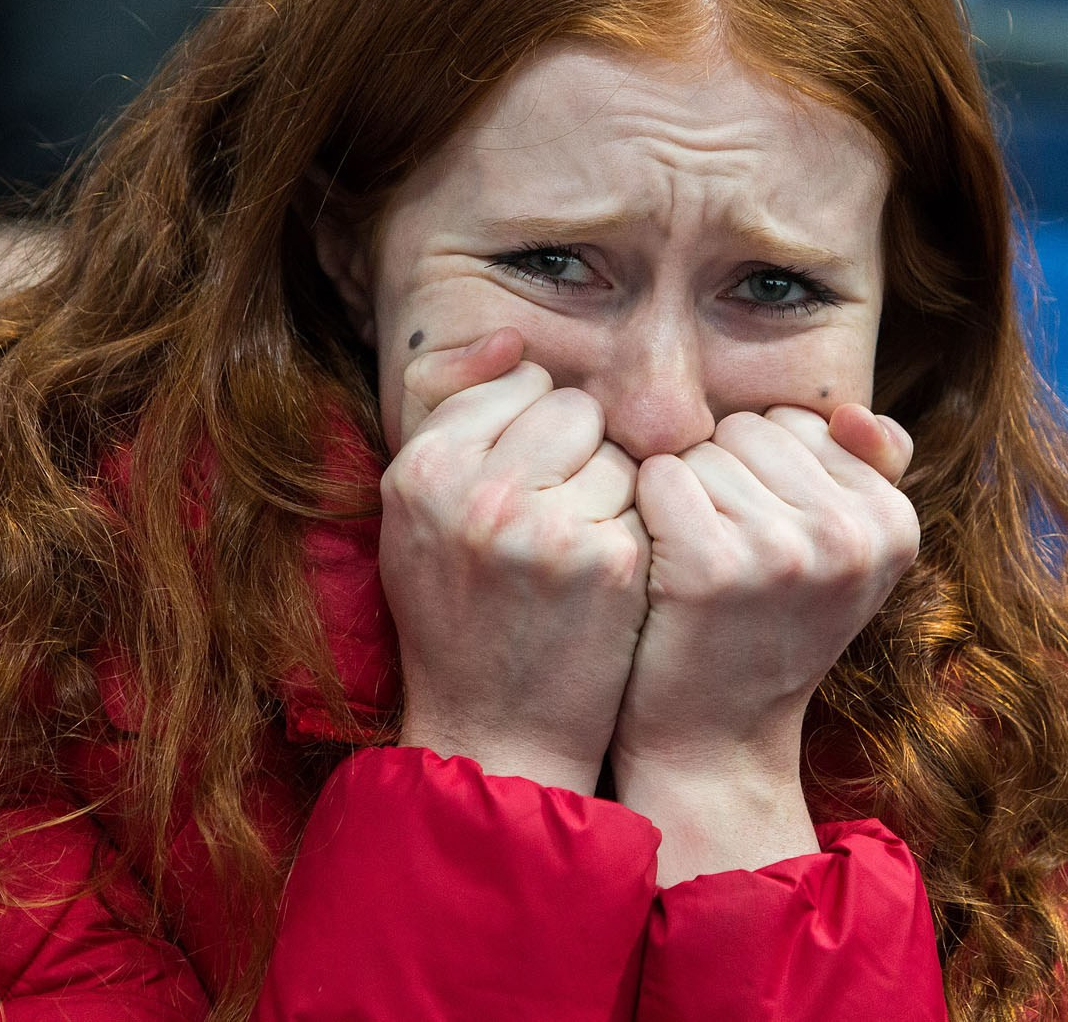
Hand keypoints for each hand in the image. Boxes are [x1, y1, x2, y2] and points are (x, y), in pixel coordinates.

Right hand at [380, 328, 650, 794]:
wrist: (494, 727)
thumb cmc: (457, 608)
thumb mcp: (419, 508)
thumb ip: (454, 408)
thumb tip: (513, 339)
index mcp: (421, 469)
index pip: (515, 379)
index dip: (529, 429)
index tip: (516, 487)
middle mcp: (479, 491)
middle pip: (572, 403)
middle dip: (577, 450)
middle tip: (552, 518)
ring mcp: (547, 526)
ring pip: (616, 446)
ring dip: (610, 488)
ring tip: (574, 550)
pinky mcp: (611, 558)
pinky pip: (648, 494)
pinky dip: (638, 526)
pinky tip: (607, 578)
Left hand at [611, 404, 916, 878]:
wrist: (715, 741)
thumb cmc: (768, 629)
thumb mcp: (844, 556)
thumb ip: (867, 472)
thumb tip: (848, 412)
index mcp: (895, 522)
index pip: (798, 423)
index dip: (763, 475)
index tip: (770, 546)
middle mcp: (849, 534)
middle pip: (747, 430)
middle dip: (723, 479)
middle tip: (730, 563)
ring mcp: (783, 551)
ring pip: (700, 452)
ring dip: (682, 499)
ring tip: (699, 570)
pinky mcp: (712, 566)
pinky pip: (660, 476)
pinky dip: (644, 510)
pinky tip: (660, 564)